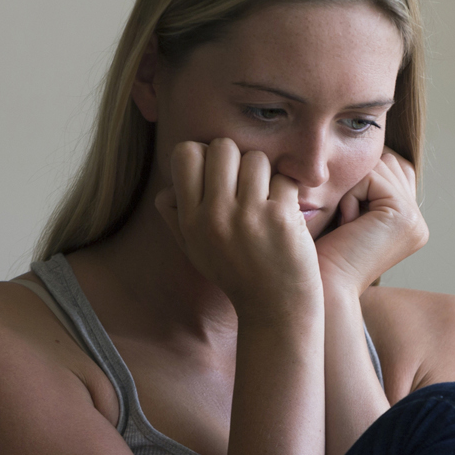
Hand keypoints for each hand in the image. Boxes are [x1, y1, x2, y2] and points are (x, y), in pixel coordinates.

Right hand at [155, 138, 321, 319]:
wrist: (275, 307)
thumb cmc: (236, 275)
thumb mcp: (195, 251)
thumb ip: (175, 218)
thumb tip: (167, 188)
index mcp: (191, 220)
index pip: (186, 153)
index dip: (204, 154)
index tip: (218, 174)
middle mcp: (216, 215)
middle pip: (223, 146)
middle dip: (238, 159)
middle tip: (246, 184)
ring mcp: (250, 216)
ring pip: (256, 158)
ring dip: (265, 174)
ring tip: (266, 199)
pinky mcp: (282, 218)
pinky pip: (284, 179)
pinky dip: (287, 192)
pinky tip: (284, 213)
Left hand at [315, 150, 428, 295]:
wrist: (321, 287)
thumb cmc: (322, 253)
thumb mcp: (347, 213)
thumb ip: (365, 186)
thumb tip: (365, 147)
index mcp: (409, 222)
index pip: (390, 169)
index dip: (360, 180)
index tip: (345, 218)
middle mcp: (418, 221)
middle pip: (387, 162)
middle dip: (357, 182)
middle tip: (346, 222)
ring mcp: (415, 220)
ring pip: (379, 166)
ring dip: (352, 189)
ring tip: (347, 224)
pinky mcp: (403, 216)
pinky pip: (372, 176)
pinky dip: (351, 196)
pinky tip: (348, 225)